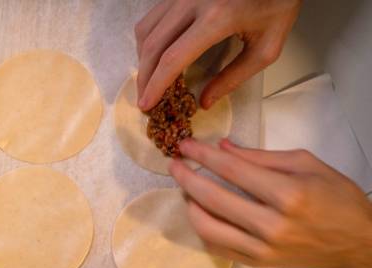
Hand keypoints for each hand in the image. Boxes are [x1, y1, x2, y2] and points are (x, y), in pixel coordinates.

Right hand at [135, 0, 300, 109]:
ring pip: (146, 29)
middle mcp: (193, 2)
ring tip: (149, 79)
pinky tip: (156, 55)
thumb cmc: (277, 4)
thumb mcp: (266, 47)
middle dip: (144, 77)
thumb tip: (205, 101)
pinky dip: (148, 40)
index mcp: (218, 18)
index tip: (147, 104)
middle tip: (144, 98)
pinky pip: (152, 17)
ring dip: (143, 59)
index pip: (173, 58)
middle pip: (153, 46)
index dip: (156, 85)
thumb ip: (235, 76)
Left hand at [169, 139, 371, 267]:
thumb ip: (261, 157)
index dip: (203, 156)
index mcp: (289, 195)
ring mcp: (262, 248)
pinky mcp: (256, 263)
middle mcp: (273, 225)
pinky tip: (200, 212)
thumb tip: (222, 147)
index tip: (185, 146)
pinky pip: (216, 246)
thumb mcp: (307, 164)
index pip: (233, 170)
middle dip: (187, 177)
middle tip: (174, 164)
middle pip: (213, 198)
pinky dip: (202, 228)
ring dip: (190, 204)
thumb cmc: (337, 199)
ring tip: (186, 188)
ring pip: (208, 227)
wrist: (355, 244)